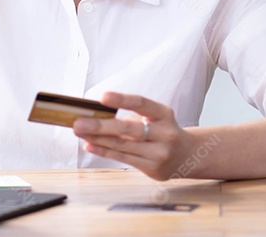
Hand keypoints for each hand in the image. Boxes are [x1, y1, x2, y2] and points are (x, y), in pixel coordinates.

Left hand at [72, 91, 196, 180]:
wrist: (187, 155)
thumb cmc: (162, 131)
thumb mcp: (154, 117)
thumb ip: (131, 116)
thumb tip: (96, 115)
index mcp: (164, 114)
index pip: (142, 103)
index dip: (122, 100)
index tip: (103, 97)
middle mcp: (165, 133)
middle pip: (128, 129)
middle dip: (101, 126)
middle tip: (79, 122)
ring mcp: (160, 153)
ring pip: (123, 146)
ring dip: (97, 139)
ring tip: (80, 132)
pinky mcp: (153, 168)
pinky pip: (123, 158)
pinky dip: (104, 151)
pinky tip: (90, 145)